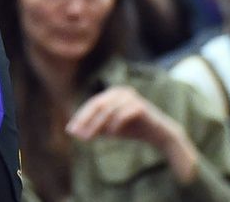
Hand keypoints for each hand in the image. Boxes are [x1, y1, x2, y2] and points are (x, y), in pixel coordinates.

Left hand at [67, 86, 196, 180]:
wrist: (159, 133)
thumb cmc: (133, 128)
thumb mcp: (110, 128)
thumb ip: (95, 127)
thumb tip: (73, 131)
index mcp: (114, 93)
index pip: (93, 103)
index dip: (80, 117)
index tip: (70, 130)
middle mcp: (122, 91)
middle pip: (98, 104)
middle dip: (86, 120)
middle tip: (78, 136)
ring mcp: (132, 97)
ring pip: (109, 110)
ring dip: (97, 125)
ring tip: (90, 138)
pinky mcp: (141, 107)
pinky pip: (123, 115)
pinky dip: (115, 125)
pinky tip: (111, 134)